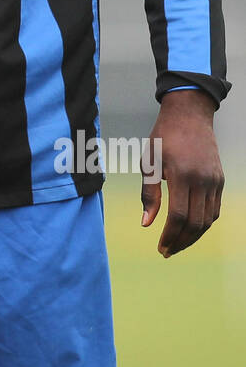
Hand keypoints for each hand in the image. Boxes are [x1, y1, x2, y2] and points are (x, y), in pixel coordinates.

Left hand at [141, 90, 223, 256]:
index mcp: (182, 174)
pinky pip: (214, 210)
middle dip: (181, 242)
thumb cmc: (164, 137)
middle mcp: (202, 180)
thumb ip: (148, 194)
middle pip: (195, 222)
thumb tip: (146, 223)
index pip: (178, 216)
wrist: (189, 115)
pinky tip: (190, 228)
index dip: (169, 235)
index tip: (160, 247)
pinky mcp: (219, 180)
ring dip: (193, 236)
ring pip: (208, 220)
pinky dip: (203, 223)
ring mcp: (214, 181)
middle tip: (167, 252)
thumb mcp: (149, 162)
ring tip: (177, 244)